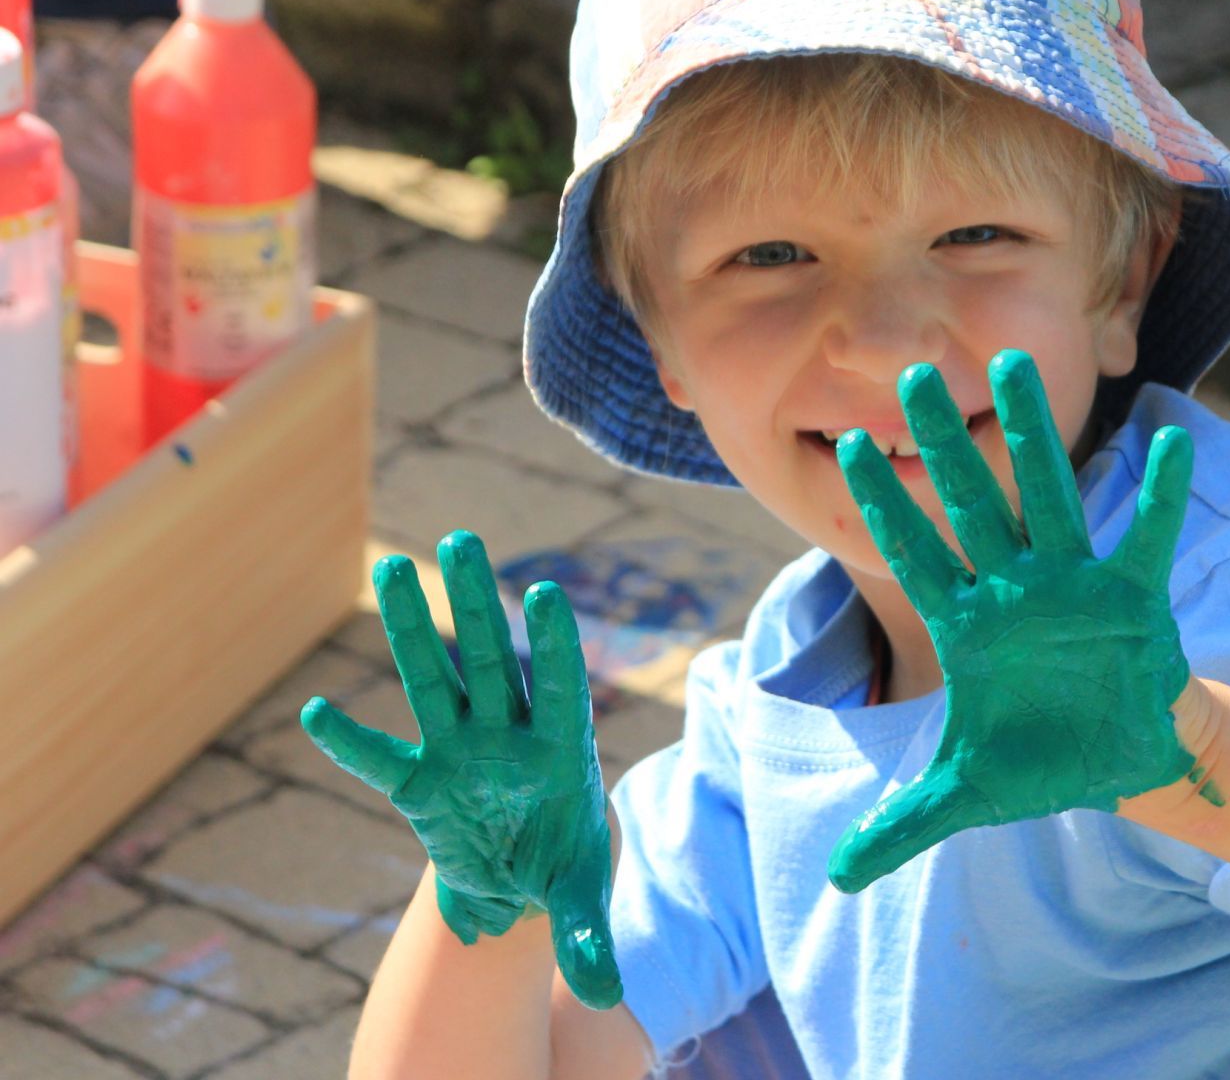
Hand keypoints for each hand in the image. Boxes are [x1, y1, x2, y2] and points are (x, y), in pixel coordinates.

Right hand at [300, 530, 623, 1009]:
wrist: (520, 879)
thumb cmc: (560, 869)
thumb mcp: (578, 903)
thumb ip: (588, 938)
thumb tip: (605, 993)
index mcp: (560, 747)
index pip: (561, 683)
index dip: (555, 644)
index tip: (547, 595)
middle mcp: (509, 733)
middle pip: (491, 659)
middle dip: (478, 604)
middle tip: (463, 539)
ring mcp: (460, 749)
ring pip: (434, 679)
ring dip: (413, 629)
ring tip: (393, 570)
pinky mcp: (420, 781)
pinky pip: (380, 758)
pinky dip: (349, 741)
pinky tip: (320, 712)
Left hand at [828, 348, 1199, 892]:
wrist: (1121, 763)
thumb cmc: (1042, 762)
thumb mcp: (969, 796)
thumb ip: (905, 825)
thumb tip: (841, 877)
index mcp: (969, 626)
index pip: (916, 553)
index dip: (883, 504)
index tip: (843, 447)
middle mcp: (1016, 590)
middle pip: (971, 503)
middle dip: (941, 443)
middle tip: (910, 376)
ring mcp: (1074, 586)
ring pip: (1048, 496)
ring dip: (1031, 434)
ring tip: (1013, 365)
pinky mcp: (1134, 597)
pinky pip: (1146, 536)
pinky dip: (1158, 494)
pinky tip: (1171, 440)